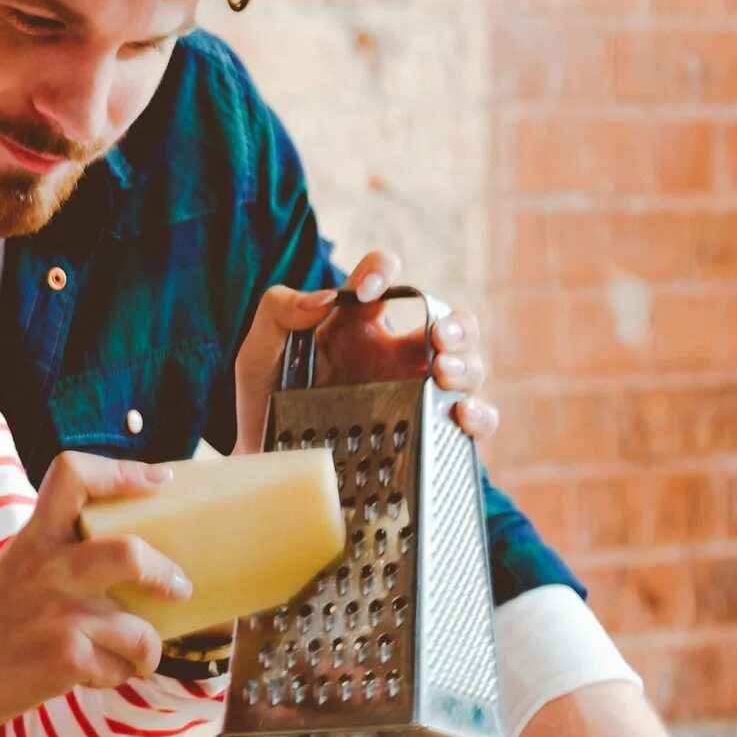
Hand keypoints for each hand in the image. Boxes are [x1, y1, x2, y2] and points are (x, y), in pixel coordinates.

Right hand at [0, 453, 187, 736]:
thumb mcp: (19, 566)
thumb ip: (61, 552)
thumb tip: (133, 554)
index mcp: (35, 537)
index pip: (74, 475)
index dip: (124, 472)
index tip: (160, 480)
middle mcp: (48, 568)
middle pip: (130, 553)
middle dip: (165, 574)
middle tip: (178, 588)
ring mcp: (57, 613)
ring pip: (139, 630)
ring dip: (145, 650)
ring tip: (134, 655)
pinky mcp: (64, 657)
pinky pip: (121, 668)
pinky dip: (116, 676)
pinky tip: (92, 675)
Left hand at [232, 248, 495, 451]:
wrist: (266, 466)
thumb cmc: (265, 404)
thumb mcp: (258, 352)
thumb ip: (277, 311)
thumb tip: (323, 298)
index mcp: (356, 324)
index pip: (382, 277)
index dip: (381, 269)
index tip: (366, 290)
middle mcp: (393, 353)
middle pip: (449, 323)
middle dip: (456, 324)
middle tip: (438, 338)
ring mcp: (414, 393)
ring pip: (468, 368)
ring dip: (467, 365)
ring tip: (444, 373)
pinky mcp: (426, 433)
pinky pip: (471, 421)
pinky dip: (479, 415)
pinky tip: (460, 415)